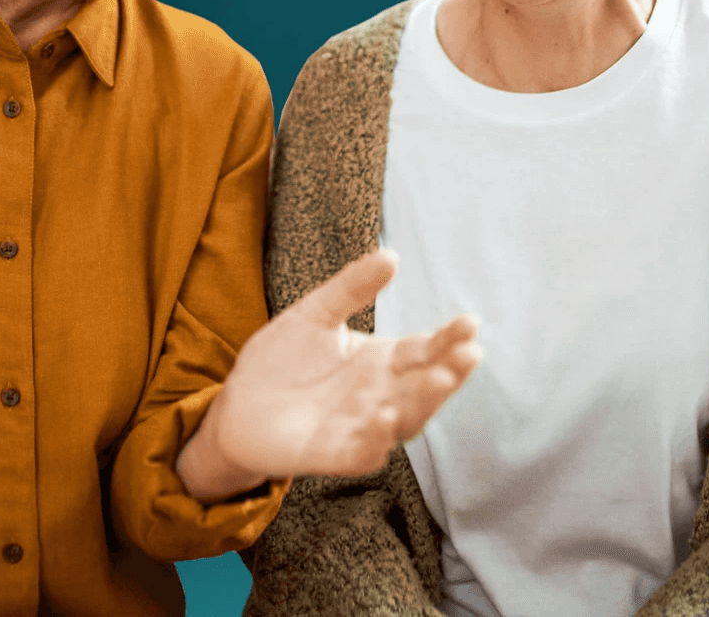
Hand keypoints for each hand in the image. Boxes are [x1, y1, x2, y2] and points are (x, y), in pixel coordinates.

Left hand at [179, 249, 481, 497]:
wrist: (238, 404)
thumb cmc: (282, 359)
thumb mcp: (315, 314)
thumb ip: (351, 288)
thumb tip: (391, 255)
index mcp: (382, 361)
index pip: (424, 349)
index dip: (449, 338)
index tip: (470, 322)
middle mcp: (381, 396)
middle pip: (424, 386)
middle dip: (448, 371)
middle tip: (468, 353)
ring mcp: (361, 427)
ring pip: (405, 420)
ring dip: (423, 402)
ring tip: (437, 380)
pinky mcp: (334, 454)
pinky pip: (364, 452)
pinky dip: (377, 438)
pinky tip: (384, 417)